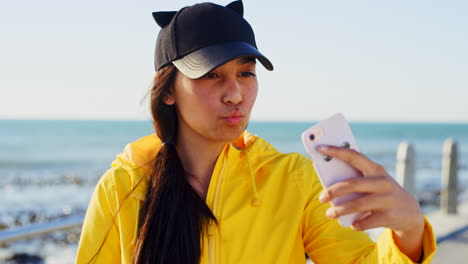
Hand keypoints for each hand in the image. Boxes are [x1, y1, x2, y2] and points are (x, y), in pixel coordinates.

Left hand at [316, 145, 424, 260]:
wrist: (409, 210)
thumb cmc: (380, 191)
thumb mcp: (372, 180)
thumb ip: (354, 177)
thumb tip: (326, 181)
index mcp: (375, 169)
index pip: (353, 155)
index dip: (336, 151)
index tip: (319, 148)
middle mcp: (382, 182)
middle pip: (352, 184)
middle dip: (333, 191)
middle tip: (321, 198)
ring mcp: (387, 199)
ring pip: (357, 205)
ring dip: (340, 210)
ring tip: (329, 214)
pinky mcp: (389, 216)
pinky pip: (366, 221)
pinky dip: (357, 224)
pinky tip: (352, 225)